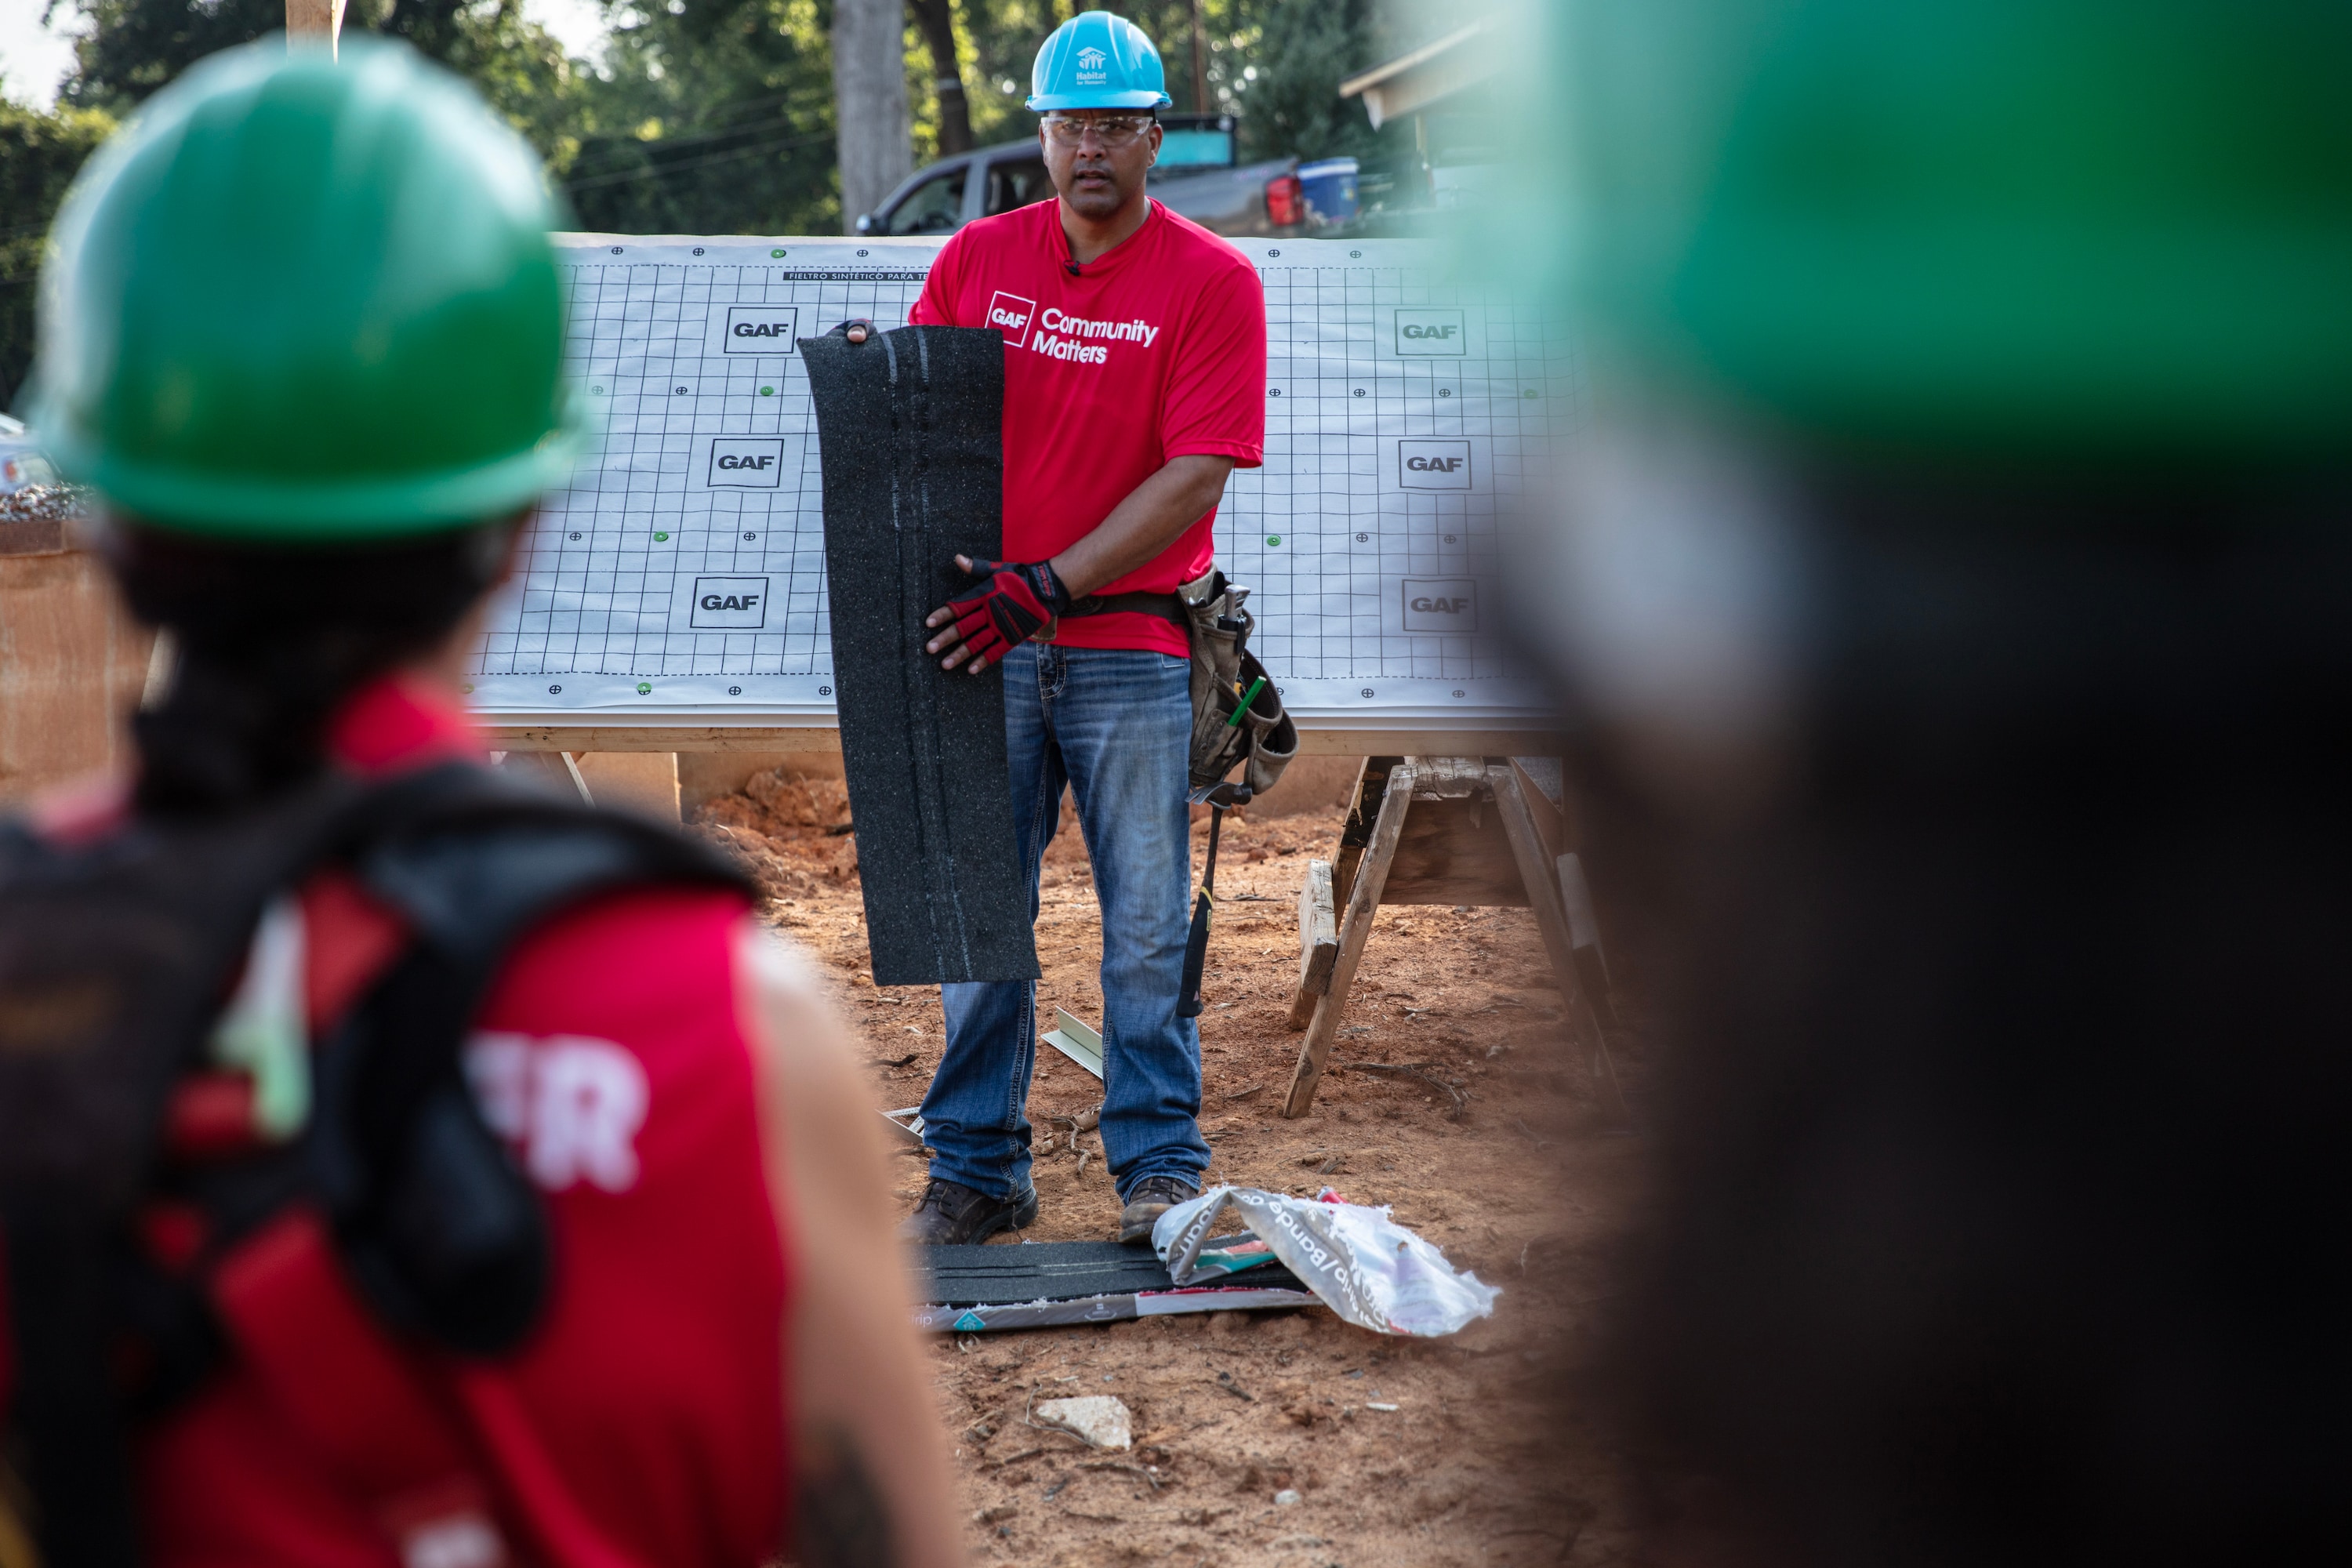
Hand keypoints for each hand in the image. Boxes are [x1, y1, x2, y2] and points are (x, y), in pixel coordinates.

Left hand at [924, 555, 1071, 671]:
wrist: (1047, 588)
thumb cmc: (1021, 577)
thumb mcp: (997, 570)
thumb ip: (976, 568)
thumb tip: (957, 559)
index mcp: (984, 595)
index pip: (958, 606)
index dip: (943, 614)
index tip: (928, 623)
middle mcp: (990, 612)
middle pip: (963, 627)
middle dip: (945, 638)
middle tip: (929, 648)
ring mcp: (1001, 626)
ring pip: (976, 642)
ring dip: (960, 654)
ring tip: (945, 664)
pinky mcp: (1013, 636)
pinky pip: (996, 651)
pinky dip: (984, 661)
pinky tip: (971, 669)